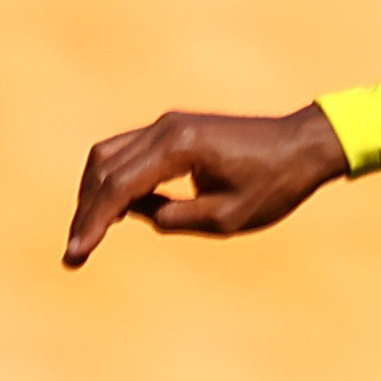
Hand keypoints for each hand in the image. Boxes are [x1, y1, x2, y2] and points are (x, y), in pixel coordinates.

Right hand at [66, 107, 347, 264]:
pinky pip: (129, 152)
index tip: (76, 255)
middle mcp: (165, 129)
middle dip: (85, 211)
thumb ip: (174, 218)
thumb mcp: (227, 217)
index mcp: (178, 148)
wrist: (305, 145)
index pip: (119, 188)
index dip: (93, 224)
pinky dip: (115, 179)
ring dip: (95, 193)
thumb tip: (134, 213)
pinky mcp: (174, 130)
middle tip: (75, 253)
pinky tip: (116, 211)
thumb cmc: (276, 184)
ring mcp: (167, 125)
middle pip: (103, 168)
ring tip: (91, 234)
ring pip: (109, 156)